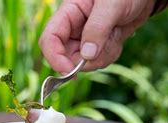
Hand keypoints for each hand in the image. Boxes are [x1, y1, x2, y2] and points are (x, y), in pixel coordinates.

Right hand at [39, 0, 153, 71]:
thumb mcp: (112, 4)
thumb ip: (98, 28)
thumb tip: (86, 56)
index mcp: (69, 13)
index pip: (49, 39)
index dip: (55, 58)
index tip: (69, 72)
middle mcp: (73, 27)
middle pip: (66, 56)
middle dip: (85, 60)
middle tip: (105, 49)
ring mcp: (84, 38)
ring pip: (83, 62)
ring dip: (102, 56)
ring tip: (115, 35)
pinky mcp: (97, 45)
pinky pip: (98, 61)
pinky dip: (109, 54)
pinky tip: (117, 38)